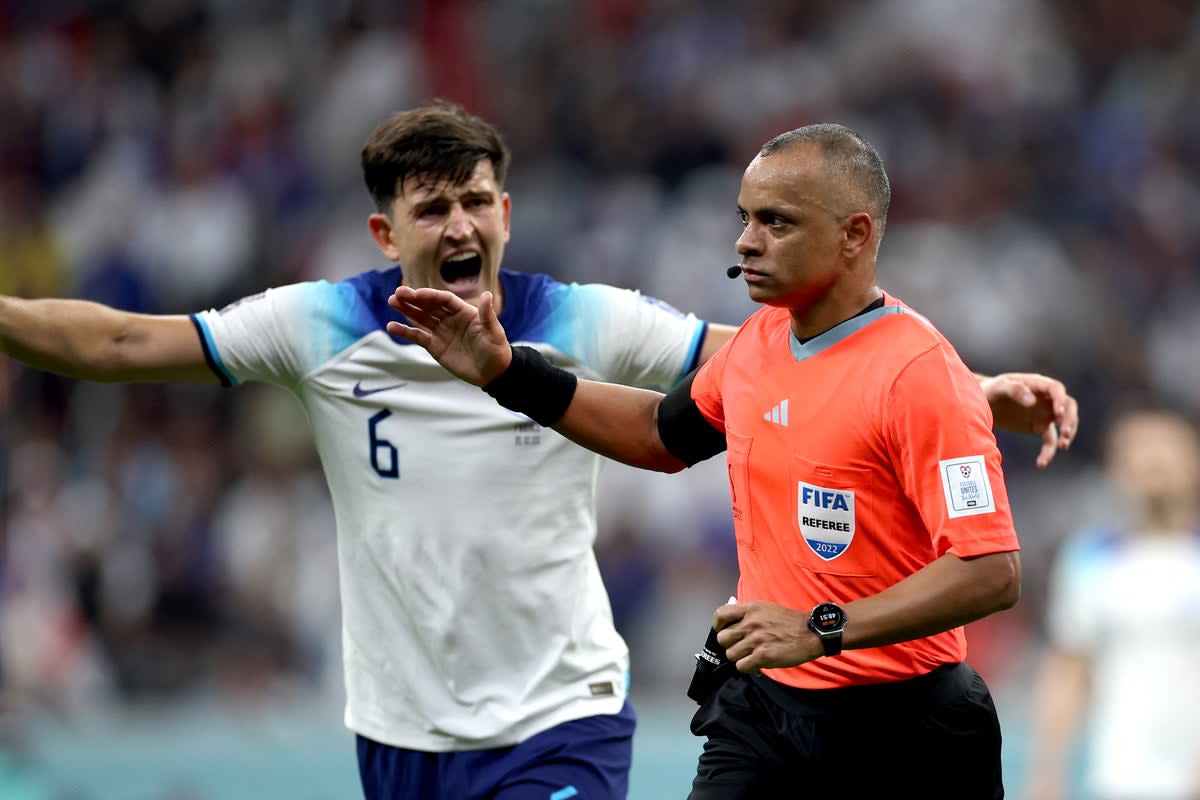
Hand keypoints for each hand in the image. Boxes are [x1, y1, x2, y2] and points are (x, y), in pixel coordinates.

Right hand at [386, 287, 511, 385]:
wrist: (493, 374)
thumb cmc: (497, 350)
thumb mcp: (494, 332)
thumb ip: (487, 315)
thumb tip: (488, 294)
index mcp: (465, 311)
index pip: (444, 300)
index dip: (430, 295)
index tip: (416, 294)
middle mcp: (451, 319)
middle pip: (429, 305)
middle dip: (414, 299)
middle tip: (398, 293)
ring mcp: (442, 332)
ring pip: (421, 317)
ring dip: (406, 309)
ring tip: (392, 301)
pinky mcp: (435, 346)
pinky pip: (418, 337)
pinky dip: (405, 332)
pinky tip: (392, 326)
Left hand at [712, 600, 819, 672]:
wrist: (810, 633)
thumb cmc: (788, 621)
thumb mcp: (766, 608)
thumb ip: (748, 614)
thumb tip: (732, 624)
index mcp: (750, 609)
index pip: (720, 614)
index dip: (718, 625)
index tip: (722, 630)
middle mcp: (750, 623)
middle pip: (722, 639)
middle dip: (729, 644)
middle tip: (740, 646)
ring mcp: (756, 640)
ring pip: (731, 654)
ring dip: (739, 657)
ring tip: (750, 655)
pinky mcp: (763, 656)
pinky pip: (741, 666)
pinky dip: (747, 667)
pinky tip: (755, 663)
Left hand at [978, 372, 1077, 467]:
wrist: (979, 404)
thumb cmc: (990, 390)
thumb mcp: (998, 387)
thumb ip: (1014, 390)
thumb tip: (1032, 401)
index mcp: (1037, 384)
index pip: (1056, 389)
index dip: (1060, 400)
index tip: (1058, 413)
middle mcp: (1045, 398)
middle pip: (1068, 406)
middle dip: (1070, 419)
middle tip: (1065, 432)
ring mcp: (1044, 413)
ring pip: (1064, 423)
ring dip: (1068, 434)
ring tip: (1063, 446)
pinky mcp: (1038, 427)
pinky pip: (1050, 440)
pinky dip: (1048, 452)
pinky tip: (1041, 463)